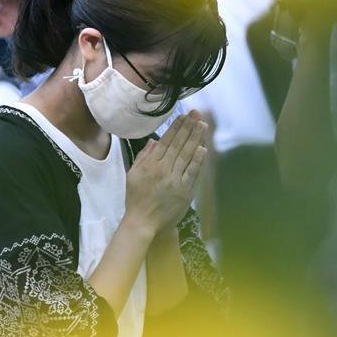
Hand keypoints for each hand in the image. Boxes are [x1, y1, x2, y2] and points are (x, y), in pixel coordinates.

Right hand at [123, 112, 206, 233]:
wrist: (143, 222)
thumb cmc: (136, 198)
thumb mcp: (133, 175)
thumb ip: (143, 157)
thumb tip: (154, 141)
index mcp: (150, 165)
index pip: (166, 142)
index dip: (176, 127)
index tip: (183, 116)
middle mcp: (163, 170)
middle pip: (178, 145)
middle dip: (188, 128)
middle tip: (197, 114)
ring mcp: (175, 180)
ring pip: (187, 156)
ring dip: (195, 139)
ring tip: (203, 125)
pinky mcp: (184, 191)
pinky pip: (192, 172)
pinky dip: (198, 160)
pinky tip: (203, 148)